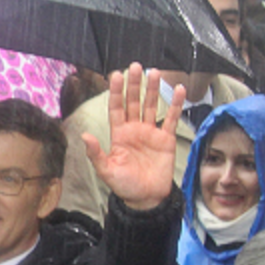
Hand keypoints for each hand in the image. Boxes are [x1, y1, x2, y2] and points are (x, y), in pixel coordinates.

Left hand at [81, 63, 183, 210]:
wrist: (146, 198)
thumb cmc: (124, 185)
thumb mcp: (107, 170)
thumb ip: (96, 153)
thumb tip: (85, 136)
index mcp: (118, 134)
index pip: (116, 108)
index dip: (115, 92)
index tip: (115, 75)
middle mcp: (134, 129)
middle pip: (134, 102)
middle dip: (134, 85)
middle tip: (135, 66)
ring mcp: (150, 133)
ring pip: (151, 106)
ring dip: (153, 89)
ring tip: (155, 72)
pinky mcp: (166, 139)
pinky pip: (172, 118)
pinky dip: (176, 105)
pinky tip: (179, 90)